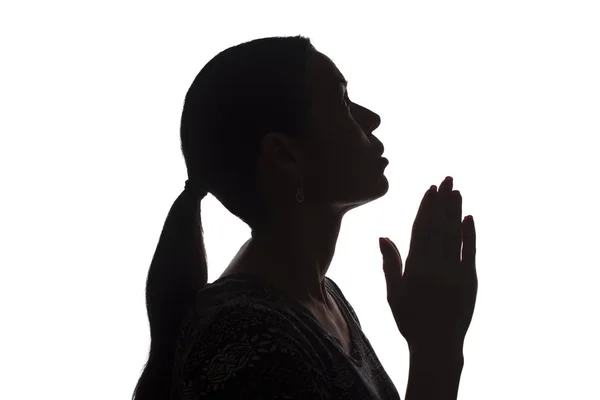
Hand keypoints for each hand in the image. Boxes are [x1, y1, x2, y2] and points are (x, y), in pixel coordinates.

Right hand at [379, 176, 476, 350]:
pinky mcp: (470, 281)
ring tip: (457, 192)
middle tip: (447, 179)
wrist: (437, 346)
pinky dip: (470, 234)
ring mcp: (455, 272)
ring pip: (455, 235)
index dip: (426, 207)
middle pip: (439, 226)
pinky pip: (471, 252)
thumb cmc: (411, 320)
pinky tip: (469, 218)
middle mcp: (435, 266)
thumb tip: (383, 236)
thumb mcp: (394, 293)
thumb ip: (390, 263)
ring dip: (456, 212)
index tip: (430, 189)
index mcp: (415, 268)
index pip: (421, 229)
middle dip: (443, 201)